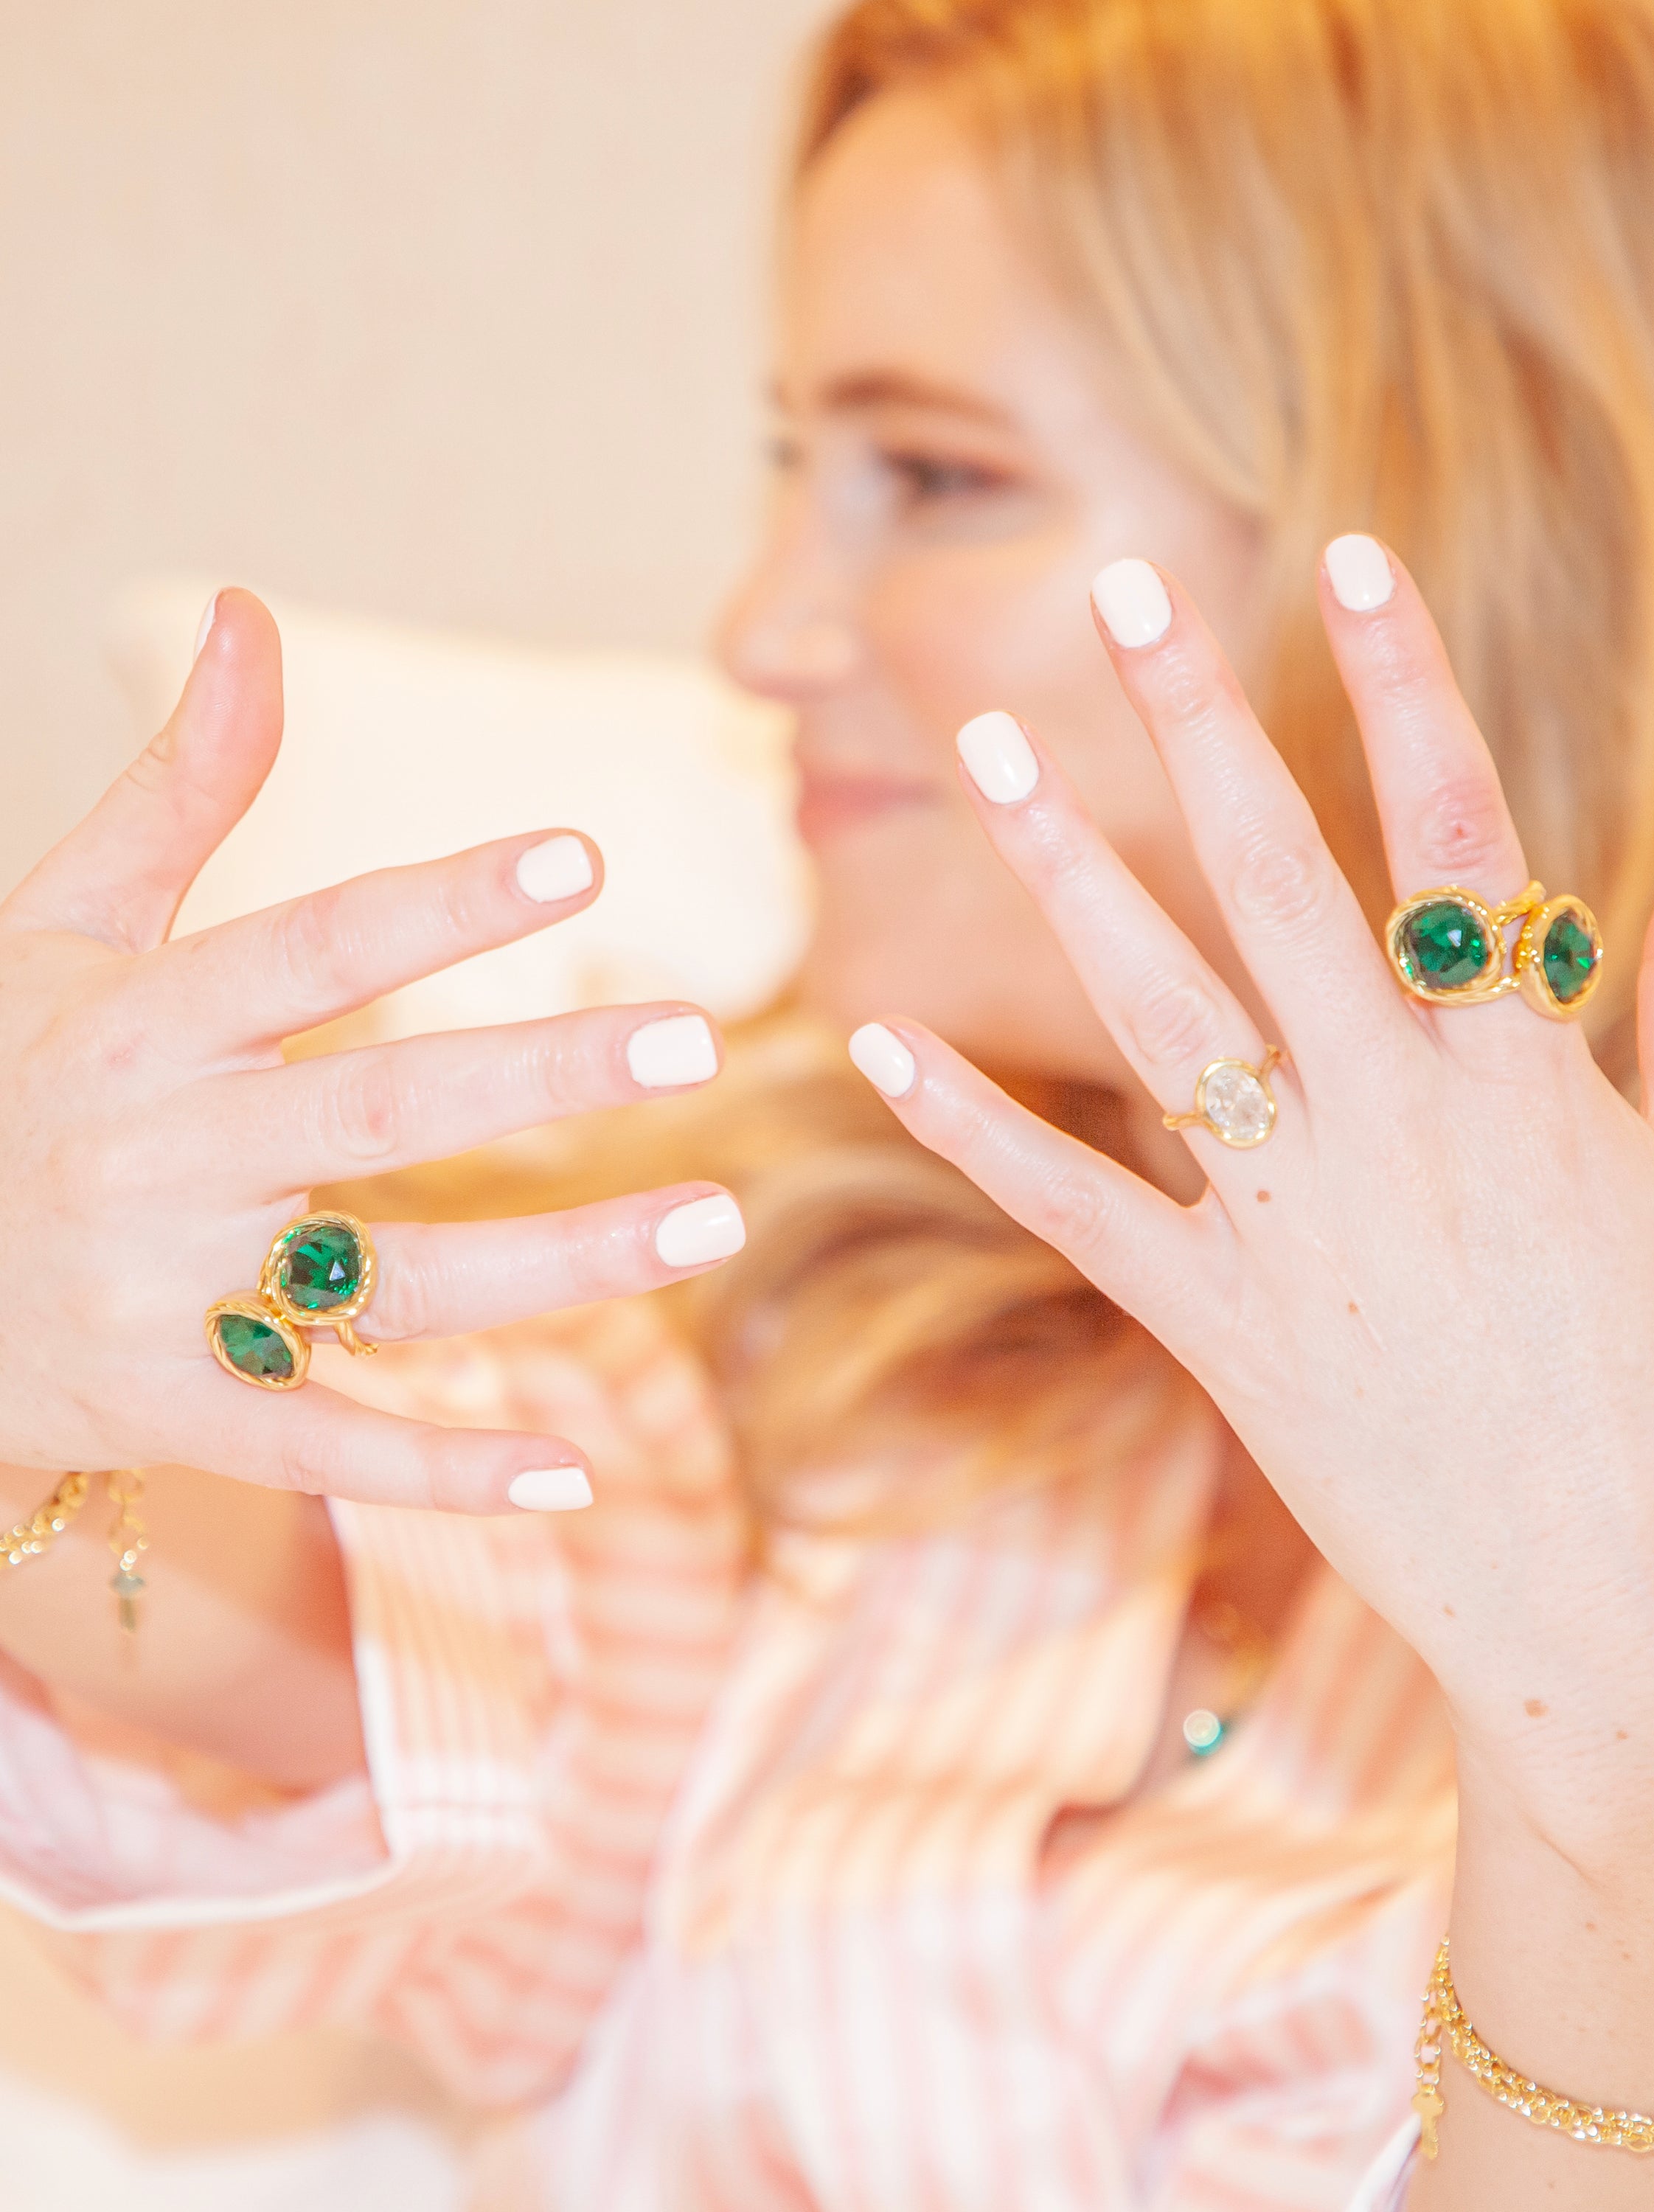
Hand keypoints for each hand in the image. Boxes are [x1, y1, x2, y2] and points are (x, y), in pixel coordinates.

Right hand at [0, 590, 742, 1511]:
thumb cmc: (1, 1076)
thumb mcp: (63, 927)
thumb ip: (178, 785)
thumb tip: (249, 614)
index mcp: (141, 1023)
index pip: (312, 948)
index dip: (443, 902)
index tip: (578, 855)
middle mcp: (160, 1157)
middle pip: (380, 1111)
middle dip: (543, 1075)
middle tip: (698, 1039)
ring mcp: (161, 1297)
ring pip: (389, 1281)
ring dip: (558, 1260)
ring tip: (710, 1218)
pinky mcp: (169, 1411)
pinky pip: (320, 1444)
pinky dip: (440, 1469)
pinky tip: (570, 1471)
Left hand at [852, 544, 1653, 2164]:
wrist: (1617, 1623)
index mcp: (1528, 1079)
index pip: (1459, 832)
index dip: (1405, 683)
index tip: (1350, 560)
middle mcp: (1398, 1124)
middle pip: (1281, 880)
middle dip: (1202, 721)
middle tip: (1123, 589)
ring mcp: (1295, 1225)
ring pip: (1159, 1008)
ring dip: (1066, 870)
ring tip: (990, 744)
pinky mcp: (1216, 1327)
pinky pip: (1073, 1204)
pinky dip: (971, 1120)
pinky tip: (878, 1034)